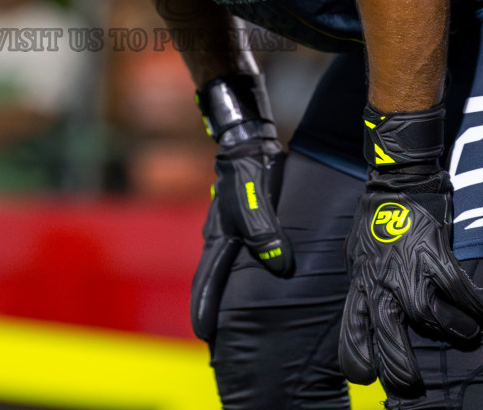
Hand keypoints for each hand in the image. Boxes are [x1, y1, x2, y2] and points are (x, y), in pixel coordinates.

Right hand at [190, 135, 294, 340]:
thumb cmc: (247, 172)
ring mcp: (230, 232)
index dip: (205, 307)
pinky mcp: (244, 225)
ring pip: (227, 269)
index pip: (208, 280)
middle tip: (214, 337)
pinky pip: (241, 257)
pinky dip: (242, 275)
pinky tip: (258, 280)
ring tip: (234, 317)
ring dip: (227, 292)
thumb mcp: (254, 200)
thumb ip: (264, 231)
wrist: (247, 144)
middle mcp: (221, 238)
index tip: (203, 334)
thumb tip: (279, 265)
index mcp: (218, 238)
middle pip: (213, 279)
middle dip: (211, 305)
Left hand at [339, 104, 482, 392]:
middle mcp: (380, 280)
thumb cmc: (377, 219)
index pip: (351, 329)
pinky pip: (455, 286)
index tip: (366, 378)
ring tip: (466, 336)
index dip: (357, 358)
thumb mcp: (359, 255)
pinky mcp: (433, 251)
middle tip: (411, 386)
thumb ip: (365, 283)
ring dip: (450, 330)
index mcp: (361, 282)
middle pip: (387, 333)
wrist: (395, 179)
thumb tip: (367, 308)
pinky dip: (471, 303)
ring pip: (426, 314)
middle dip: (400, 366)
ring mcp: (407, 267)